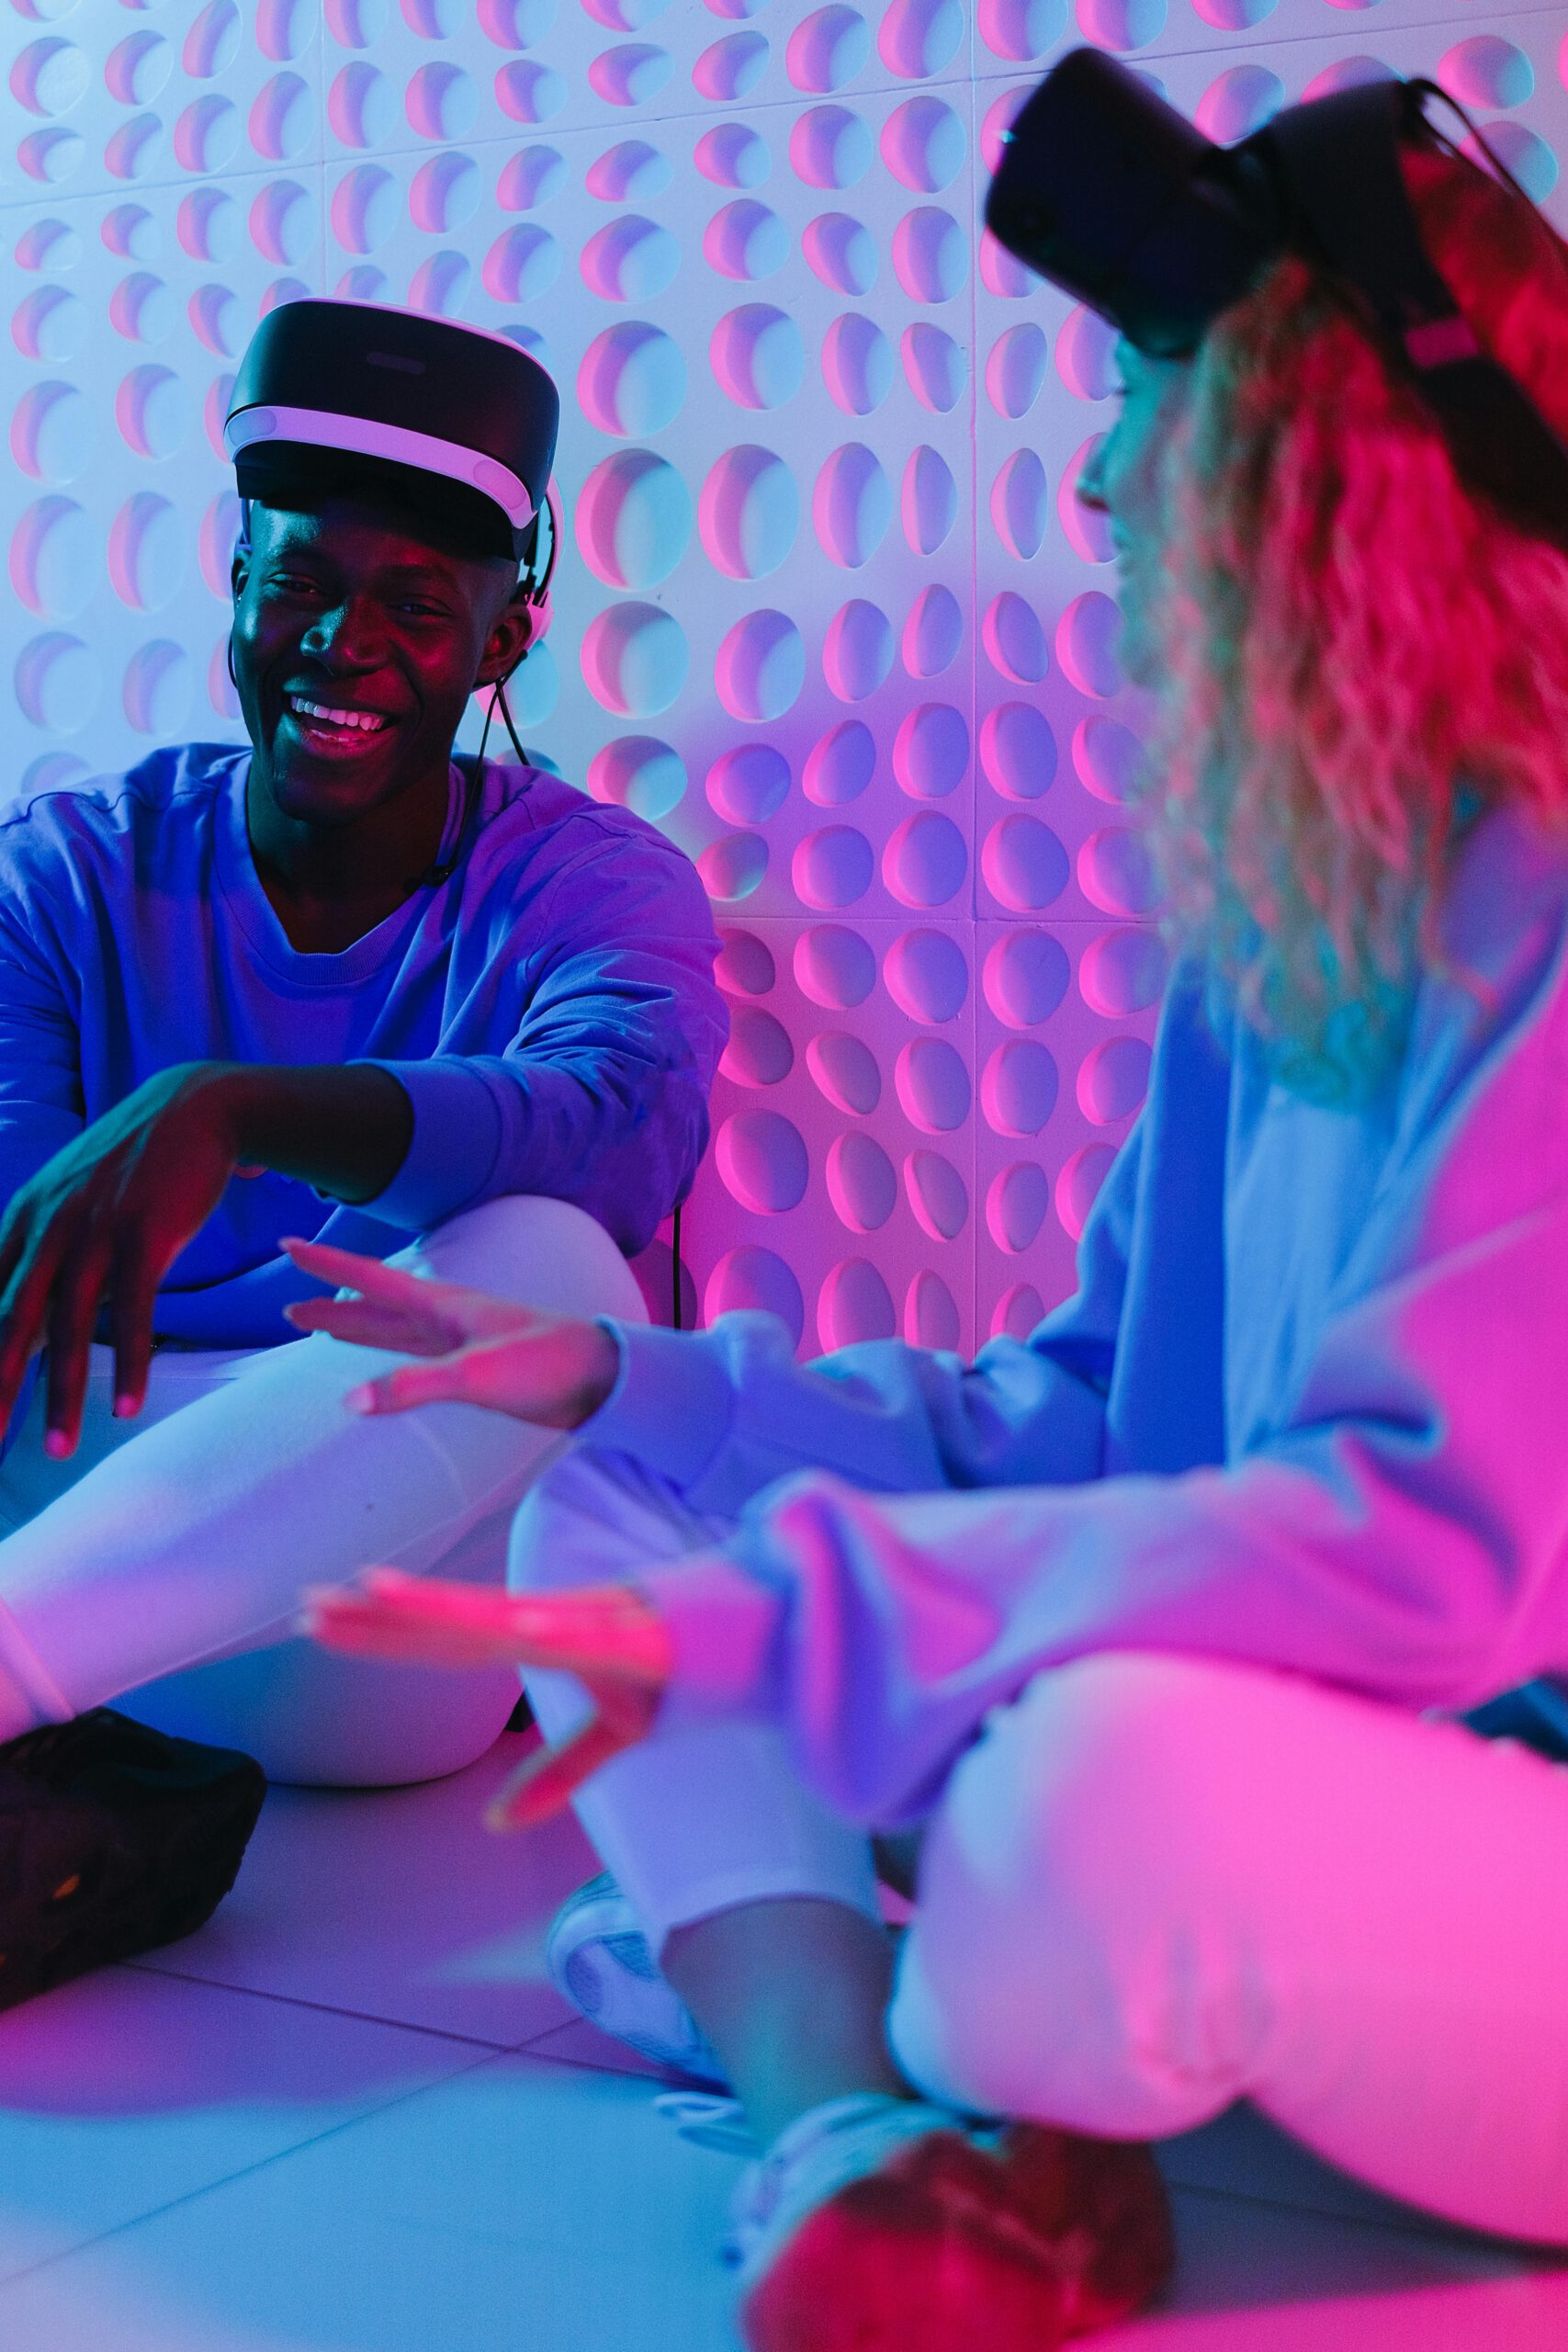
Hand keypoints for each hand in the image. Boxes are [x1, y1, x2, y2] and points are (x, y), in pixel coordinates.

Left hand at [0, 1065, 248, 1452]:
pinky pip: (133, 1311)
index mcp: (21, 1222)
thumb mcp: (69, 1200)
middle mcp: (48, 1227)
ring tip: (57, 1449)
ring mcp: (96, 1229)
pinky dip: (131, 1363)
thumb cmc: (131, 1166)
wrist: (192, 1107)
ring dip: (62, 1394)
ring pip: (68, 1326)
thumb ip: (41, 1253)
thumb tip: (23, 1318)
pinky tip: (128, 1407)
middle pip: (11, 1322)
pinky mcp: (146, 1234)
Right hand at [282, 1238, 619, 1429]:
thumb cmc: (549, 1366)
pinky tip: (380, 1364)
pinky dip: (388, 1355)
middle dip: (332, 1303)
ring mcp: (463, 1342)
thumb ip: (414, 1387)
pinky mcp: (477, 1368)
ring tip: (318, 1326)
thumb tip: (350, 1403)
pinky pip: (416, 1356)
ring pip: (394, 1331)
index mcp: (446, 1306)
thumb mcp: (477, 1376)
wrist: (606, 1380)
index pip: (373, 1280)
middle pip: (376, 1307)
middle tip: (288, 1303)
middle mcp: (449, 1318)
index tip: (288, 1245)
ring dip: (356, 1328)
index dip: (329, 1266)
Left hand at [301, 1568, 671, 1826]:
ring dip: (442, 1607)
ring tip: (378, 1592)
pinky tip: (520, 1626)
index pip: (446, 1636)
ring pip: (504, 1617)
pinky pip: (594, 1636)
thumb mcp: (618, 1733)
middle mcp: (559, 1620)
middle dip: (381, 1616)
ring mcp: (599, 1624)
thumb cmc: (691, 1671)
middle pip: (453, 1622)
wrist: (774, 1630)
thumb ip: (558, 1773)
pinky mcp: (646, 1638)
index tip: (316, 1618)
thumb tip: (498, 1824)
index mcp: (547, 1634)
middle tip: (305, 1604)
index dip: (382, 1631)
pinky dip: (559, 1630)